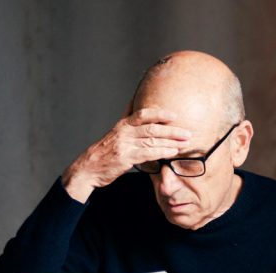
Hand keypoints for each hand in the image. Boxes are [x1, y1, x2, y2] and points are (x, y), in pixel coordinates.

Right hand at [62, 107, 191, 201]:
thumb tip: (132, 101)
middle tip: (187, 133)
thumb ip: (126, 118)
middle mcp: (124, 133)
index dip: (160, 114)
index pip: (143, 114)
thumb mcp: (114, 132)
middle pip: (152, 128)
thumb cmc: (104, 151)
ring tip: (185, 143)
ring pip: (152, 141)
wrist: (88, 168)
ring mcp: (125, 145)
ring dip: (171, 142)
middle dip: (172, 130)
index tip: (175, 116)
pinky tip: (172, 153)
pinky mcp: (125, 158)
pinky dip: (162, 153)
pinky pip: (148, 154)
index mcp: (123, 125)